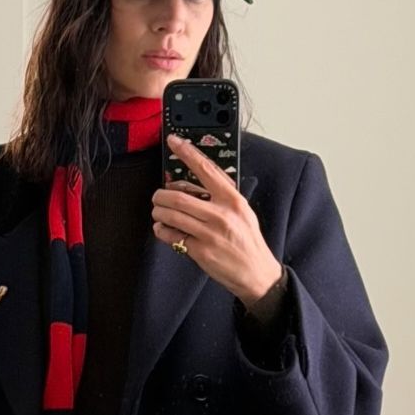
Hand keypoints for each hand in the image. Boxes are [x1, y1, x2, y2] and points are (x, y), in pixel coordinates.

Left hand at [152, 133, 282, 305]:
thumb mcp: (243, 212)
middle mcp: (221, 215)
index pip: (206, 169)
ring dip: (159, 212)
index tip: (174, 141)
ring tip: (159, 212)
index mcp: (233, 200)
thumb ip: (222, 197)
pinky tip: (163, 228)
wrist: (257, 273)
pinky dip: (162, 230)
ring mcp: (210, 234)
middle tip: (157, 196)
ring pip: (172, 215)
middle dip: (161, 195)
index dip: (187, 153)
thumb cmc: (248, 242)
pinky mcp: (201, 251)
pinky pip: (173, 236)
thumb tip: (196, 183)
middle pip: (179, 197)